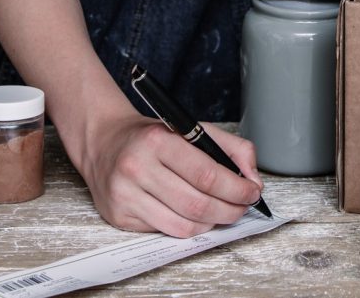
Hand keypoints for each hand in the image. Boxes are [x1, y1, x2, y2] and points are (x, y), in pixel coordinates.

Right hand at [81, 112, 263, 236]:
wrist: (105, 142)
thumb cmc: (153, 136)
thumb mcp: (193, 128)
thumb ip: (231, 147)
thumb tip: (254, 179)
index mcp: (158, 141)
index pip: (206, 174)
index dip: (236, 188)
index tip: (252, 191)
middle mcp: (137, 168)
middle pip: (197, 204)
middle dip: (229, 210)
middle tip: (242, 206)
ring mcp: (126, 195)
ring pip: (183, 226)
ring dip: (212, 223)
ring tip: (221, 211)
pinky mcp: (119, 217)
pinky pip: (165, 231)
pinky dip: (188, 227)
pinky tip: (194, 214)